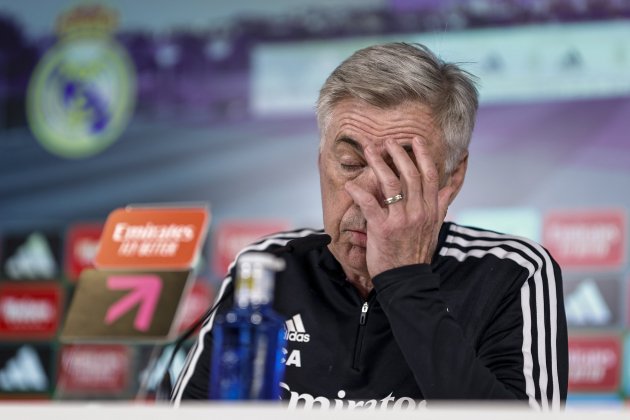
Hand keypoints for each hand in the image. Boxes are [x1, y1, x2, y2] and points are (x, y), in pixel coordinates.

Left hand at [344, 137, 453, 277]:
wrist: (407, 279)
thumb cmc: (417, 252)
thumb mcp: (434, 228)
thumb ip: (441, 205)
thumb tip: (449, 187)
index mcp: (431, 210)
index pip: (430, 176)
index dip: (422, 156)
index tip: (414, 141)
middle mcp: (419, 212)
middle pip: (410, 174)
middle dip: (398, 154)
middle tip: (387, 141)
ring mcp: (401, 220)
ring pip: (391, 183)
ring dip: (379, 164)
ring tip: (370, 150)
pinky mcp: (383, 229)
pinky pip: (370, 204)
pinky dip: (359, 192)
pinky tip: (350, 184)